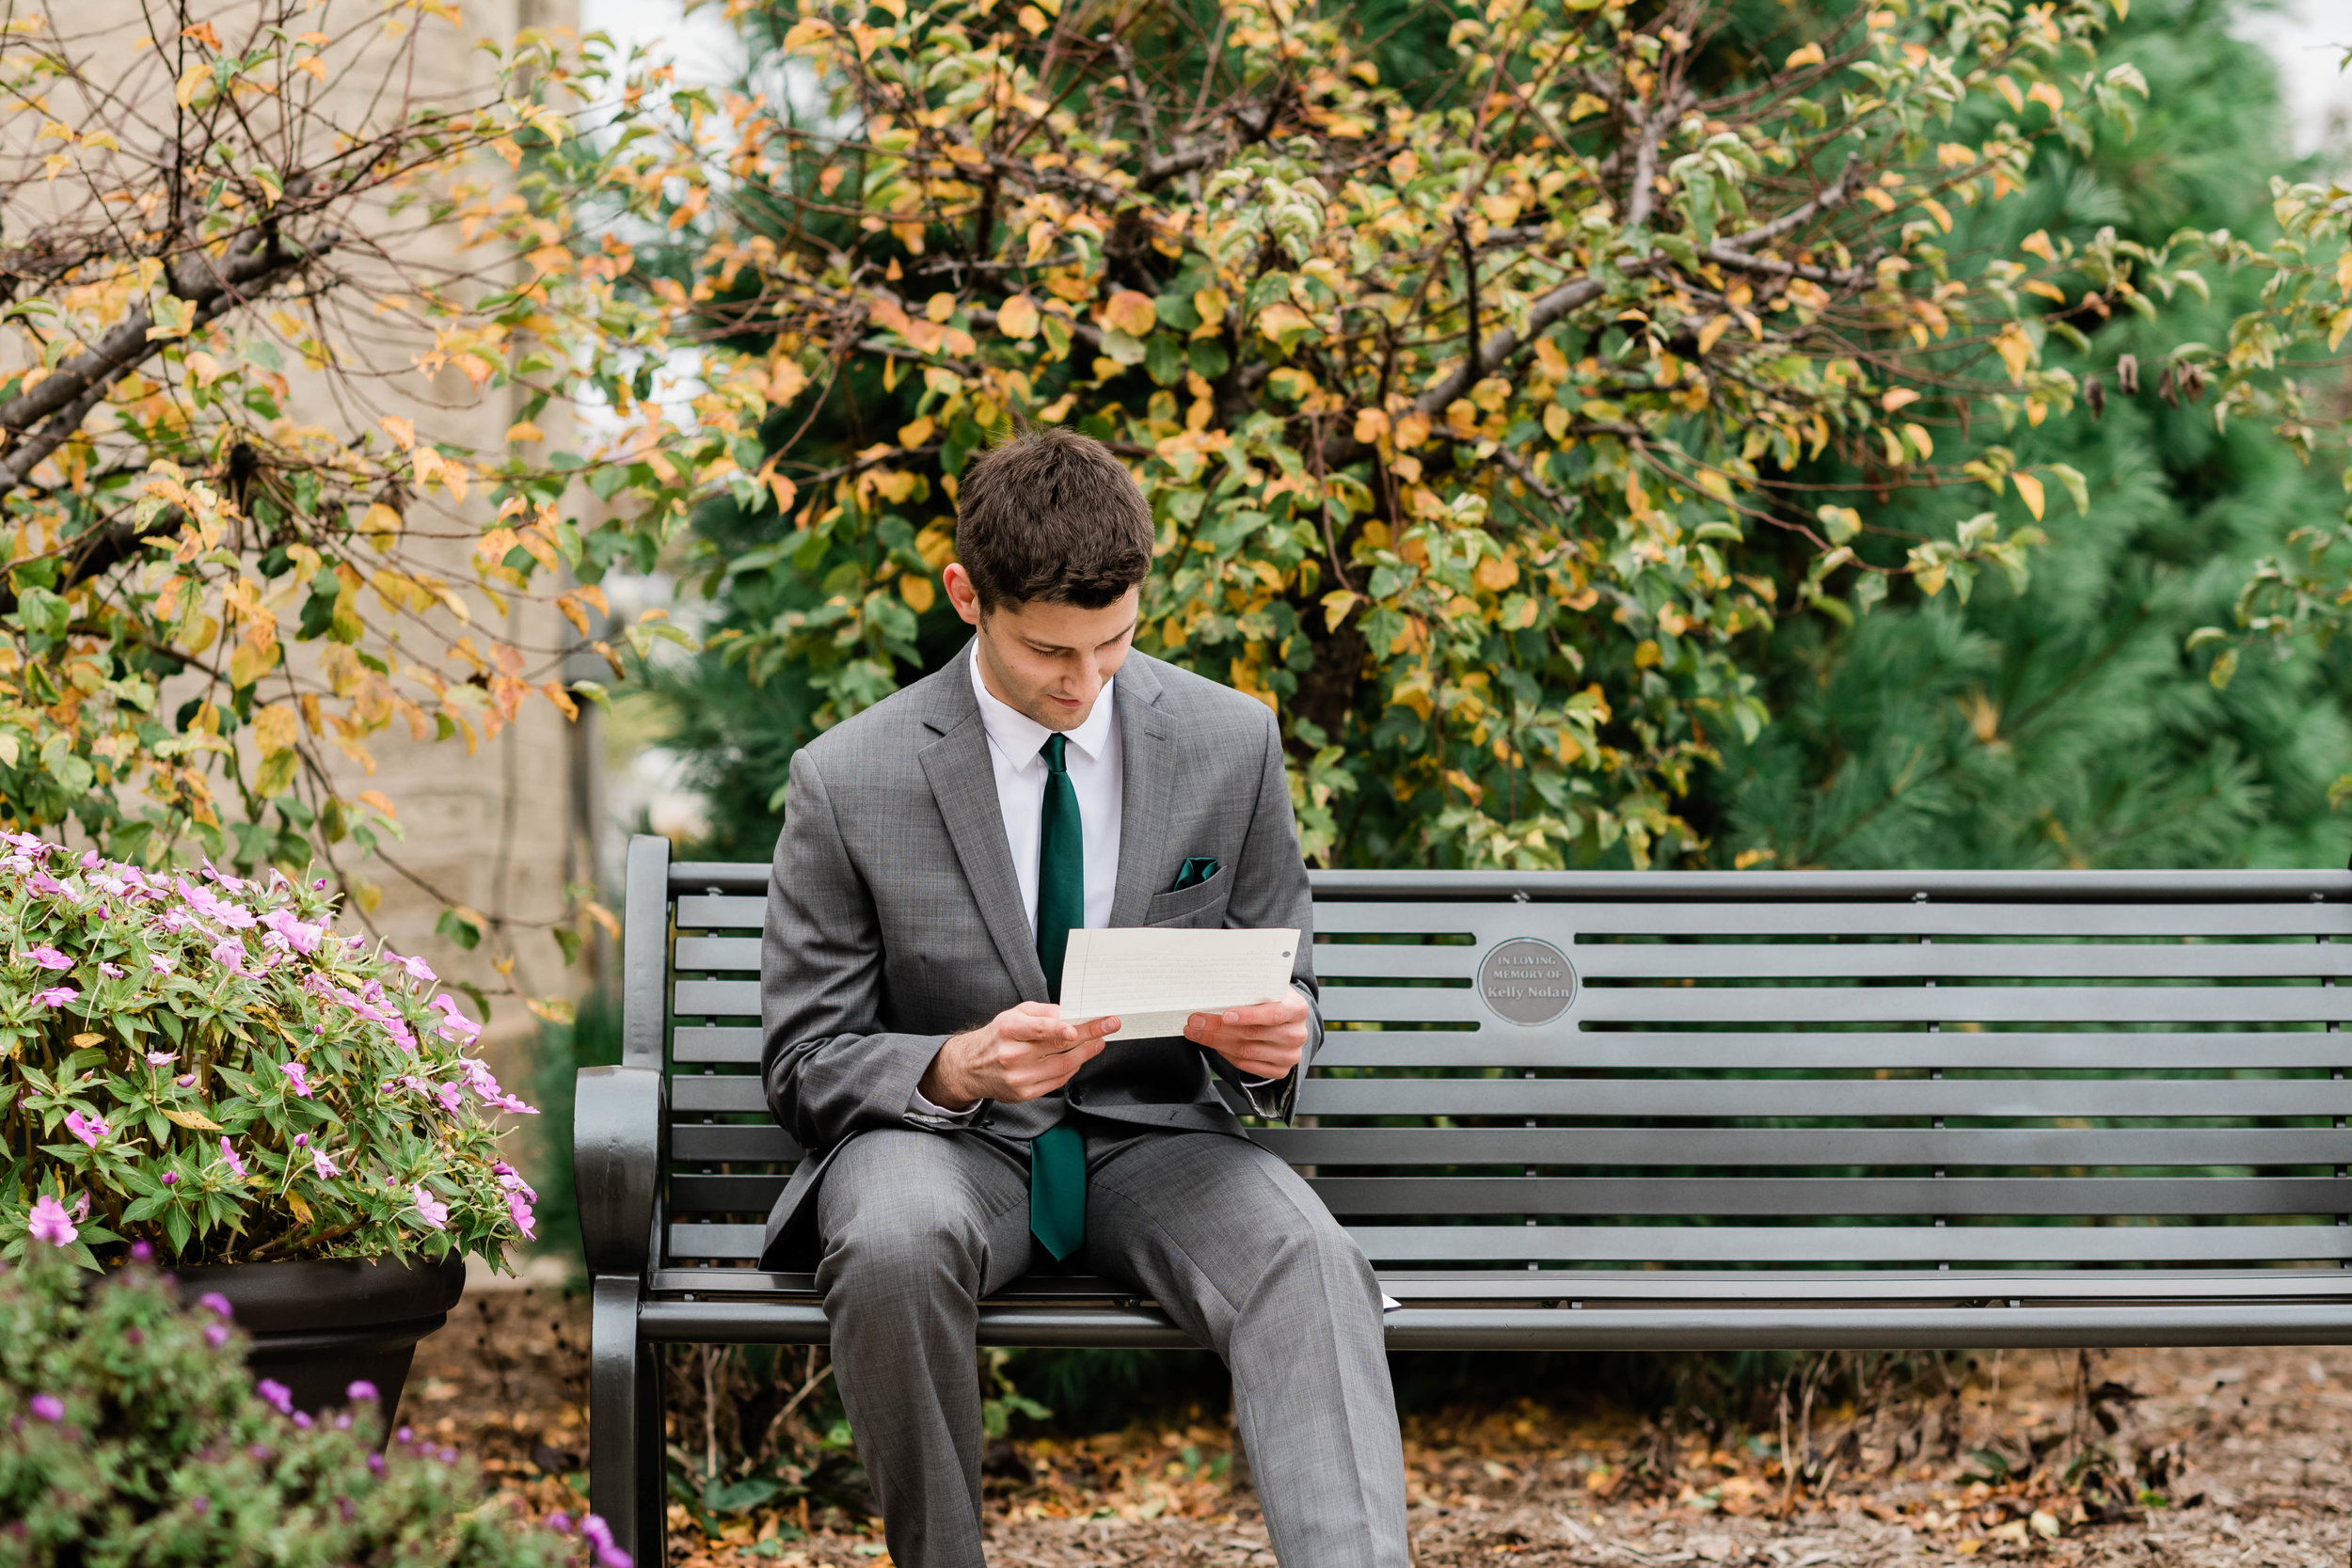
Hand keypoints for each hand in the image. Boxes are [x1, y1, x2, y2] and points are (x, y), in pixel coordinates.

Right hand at [919, 1001, 1120, 1109]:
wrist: (971, 1068)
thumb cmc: (997, 1038)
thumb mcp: (1013, 1015)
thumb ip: (1042, 1012)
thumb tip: (1068, 1012)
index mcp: (1008, 1030)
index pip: (1038, 1029)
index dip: (1060, 1028)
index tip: (1078, 1027)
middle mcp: (1012, 1054)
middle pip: (1058, 1046)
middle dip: (1089, 1034)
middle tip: (1109, 1025)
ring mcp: (1019, 1077)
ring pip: (1063, 1066)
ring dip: (1086, 1053)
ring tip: (1099, 1042)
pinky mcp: (1024, 1093)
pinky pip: (1057, 1081)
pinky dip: (1072, 1068)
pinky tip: (1079, 1058)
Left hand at [1184, 991, 1308, 1080]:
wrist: (1287, 1020)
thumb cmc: (1272, 1000)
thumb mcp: (1267, 988)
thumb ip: (1250, 989)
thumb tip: (1216, 988)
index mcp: (1297, 1009)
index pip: (1273, 1014)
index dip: (1249, 1015)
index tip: (1225, 1015)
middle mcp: (1297, 1034)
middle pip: (1253, 1034)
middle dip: (1218, 1027)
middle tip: (1195, 1021)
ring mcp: (1290, 1055)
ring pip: (1246, 1051)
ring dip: (1216, 1042)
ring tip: (1195, 1032)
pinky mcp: (1280, 1071)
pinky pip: (1246, 1065)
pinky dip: (1226, 1054)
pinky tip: (1213, 1044)